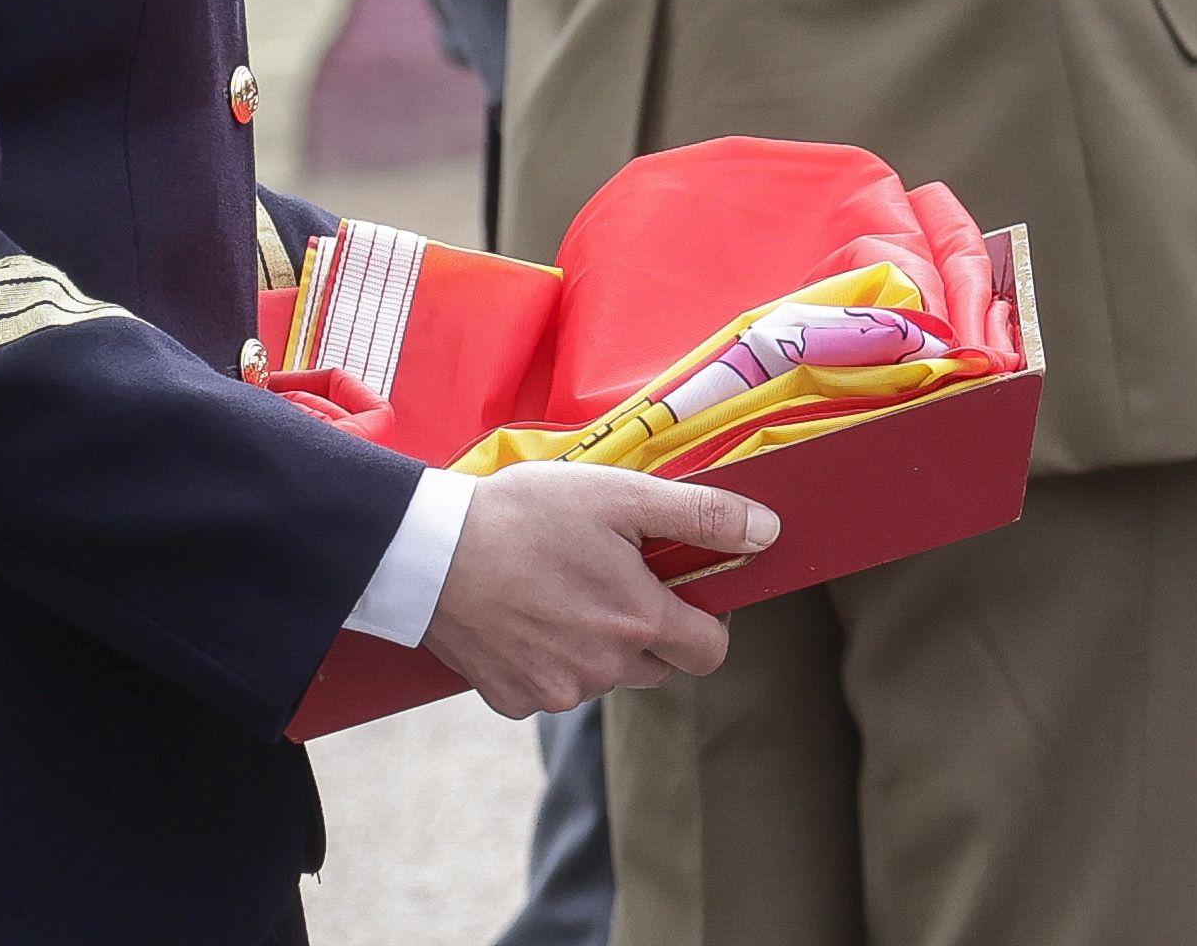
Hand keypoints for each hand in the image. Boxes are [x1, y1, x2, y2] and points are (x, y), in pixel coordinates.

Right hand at [421, 462, 774, 717]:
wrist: (428, 552)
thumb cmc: (526, 515)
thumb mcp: (622, 496)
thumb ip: (702, 515)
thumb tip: (769, 533)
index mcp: (637, 622)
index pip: (710, 651)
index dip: (707, 620)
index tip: (683, 588)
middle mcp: (602, 669)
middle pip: (658, 664)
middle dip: (650, 628)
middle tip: (612, 577)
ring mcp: (554, 690)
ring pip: (605, 676)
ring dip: (598, 643)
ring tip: (560, 588)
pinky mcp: (511, 700)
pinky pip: (553, 686)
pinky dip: (549, 658)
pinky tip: (526, 615)